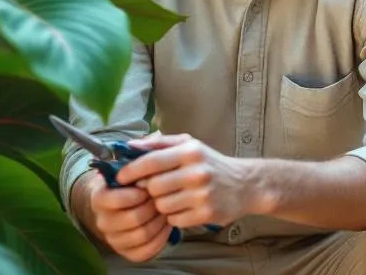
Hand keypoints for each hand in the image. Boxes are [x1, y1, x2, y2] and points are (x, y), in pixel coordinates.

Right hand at [82, 170, 172, 262]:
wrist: (120, 202)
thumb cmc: (128, 182)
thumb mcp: (126, 168)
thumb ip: (132, 162)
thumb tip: (140, 152)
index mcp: (98, 198)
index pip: (117, 199)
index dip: (138, 193)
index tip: (150, 186)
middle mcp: (102, 221)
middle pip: (134, 218)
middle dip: (153, 207)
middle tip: (163, 198)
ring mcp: (113, 239)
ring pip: (142, 235)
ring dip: (159, 222)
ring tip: (167, 210)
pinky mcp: (126, 252)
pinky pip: (146, 251)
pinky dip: (161, 238)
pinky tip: (166, 226)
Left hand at [115, 133, 263, 228]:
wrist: (244, 184)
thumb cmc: (210, 163)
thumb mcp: (189, 145)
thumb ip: (159, 144)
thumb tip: (129, 145)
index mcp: (190, 152)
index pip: (151, 161)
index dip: (131, 170)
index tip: (121, 177)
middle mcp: (197, 172)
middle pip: (153, 187)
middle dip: (150, 189)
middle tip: (156, 188)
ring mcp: (202, 195)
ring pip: (161, 205)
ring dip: (162, 204)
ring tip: (173, 197)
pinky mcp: (207, 214)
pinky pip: (174, 220)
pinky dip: (174, 216)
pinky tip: (184, 207)